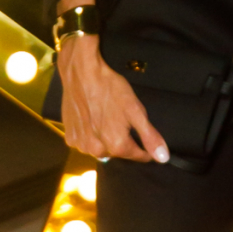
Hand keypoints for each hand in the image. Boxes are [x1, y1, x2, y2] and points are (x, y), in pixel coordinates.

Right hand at [56, 34, 168, 162]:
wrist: (81, 73)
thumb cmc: (110, 88)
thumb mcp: (135, 110)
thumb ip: (150, 136)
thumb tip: (163, 158)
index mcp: (117, 145)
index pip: (138, 156)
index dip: (145, 148)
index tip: (145, 137)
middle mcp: (97, 150)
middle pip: (118, 153)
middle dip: (123, 141)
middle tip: (121, 120)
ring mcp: (81, 145)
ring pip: (101, 149)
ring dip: (105, 139)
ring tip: (105, 118)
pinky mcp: (70, 137)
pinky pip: (86, 143)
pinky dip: (90, 135)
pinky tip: (91, 119)